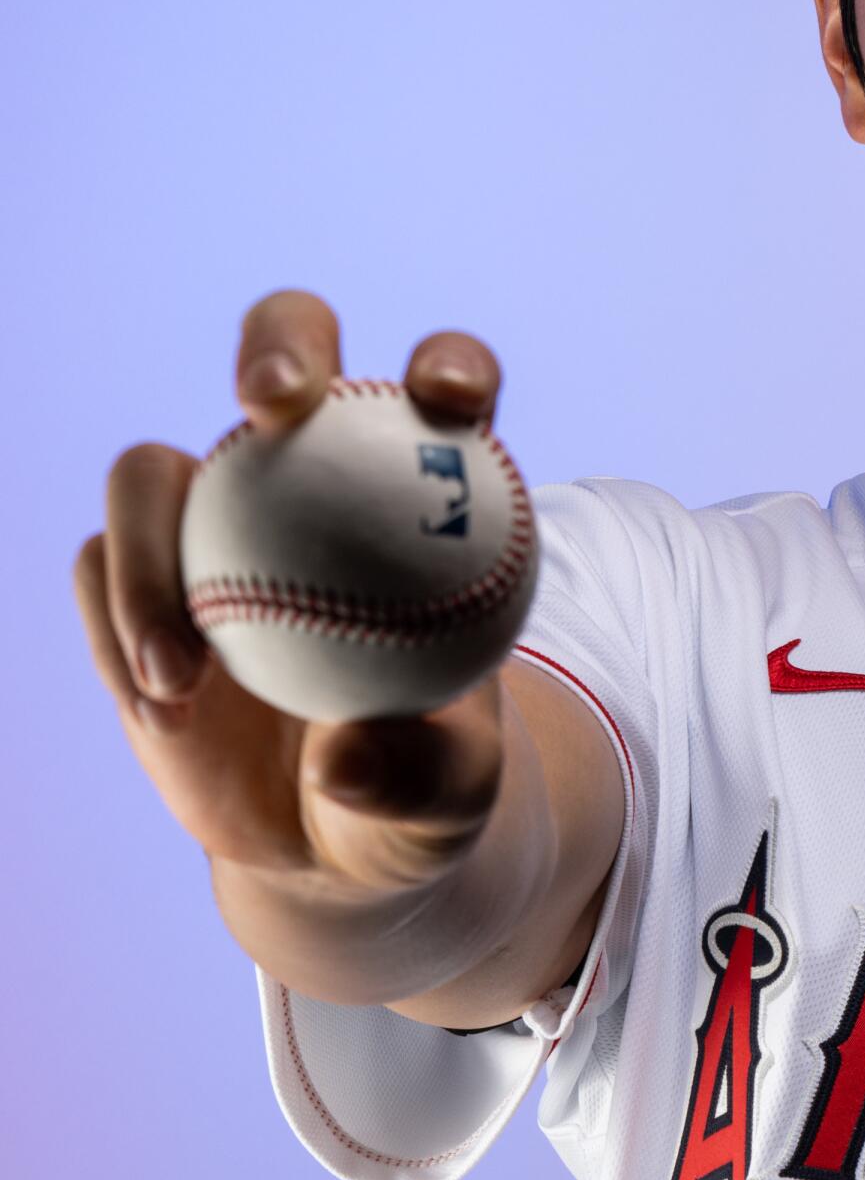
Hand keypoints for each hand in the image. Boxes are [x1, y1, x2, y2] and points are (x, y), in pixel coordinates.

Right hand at [75, 289, 512, 893]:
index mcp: (424, 486)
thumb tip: (344, 759)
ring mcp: (211, 515)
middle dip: (280, 347)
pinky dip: (120, 632)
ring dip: (152, 558)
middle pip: (291, 352)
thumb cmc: (419, 791)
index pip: (446, 387)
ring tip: (182, 676)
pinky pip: (99, 571)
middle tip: (270, 410)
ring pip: (153, 472)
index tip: (448, 401)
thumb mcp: (448, 800)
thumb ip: (419, 775)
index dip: (450, 364)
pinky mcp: (131, 575)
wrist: (329, 832)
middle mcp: (311, 470)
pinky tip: (164, 710)